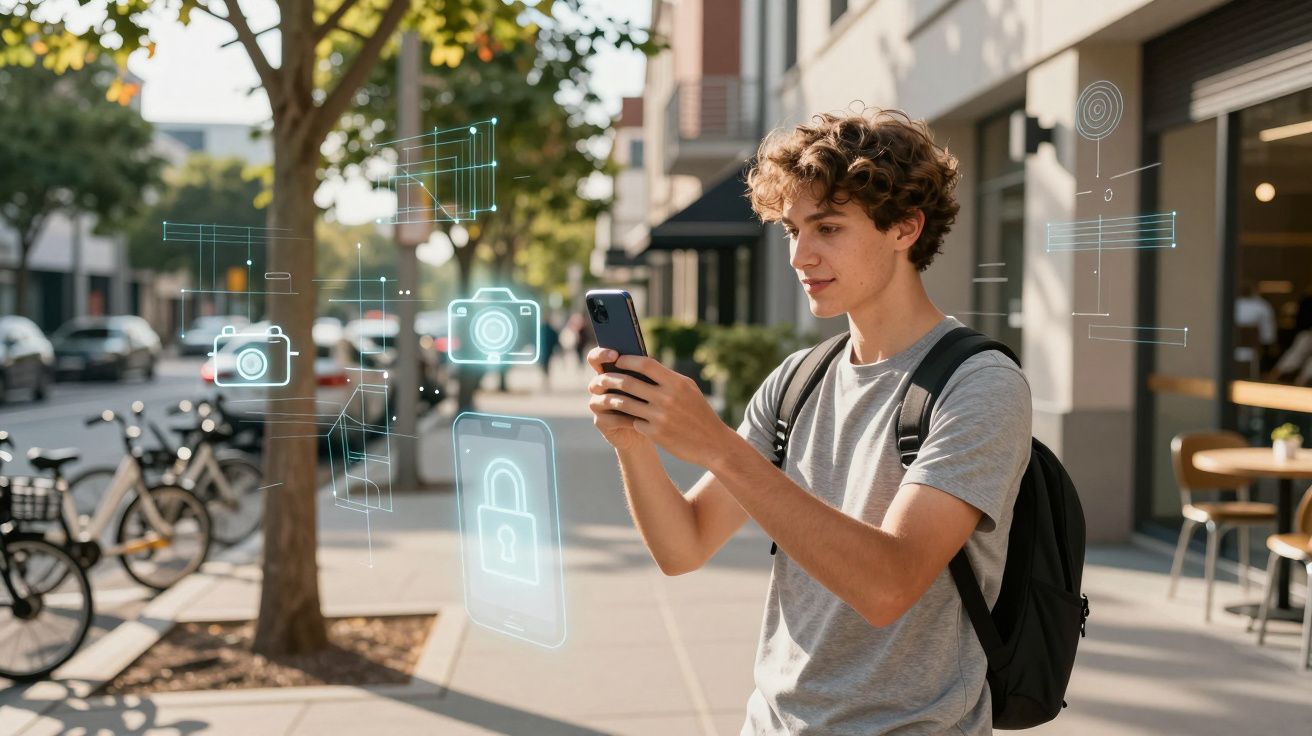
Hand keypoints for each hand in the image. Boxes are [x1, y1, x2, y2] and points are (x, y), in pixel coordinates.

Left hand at [587, 351, 731, 466]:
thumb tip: (643, 365)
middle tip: (602, 379)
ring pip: (625, 403)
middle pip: (629, 382)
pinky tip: (620, 417)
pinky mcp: (655, 433)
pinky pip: (633, 422)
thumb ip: (667, 378)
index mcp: (676, 383)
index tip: (617, 360)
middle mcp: (667, 398)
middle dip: (611, 379)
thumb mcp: (688, 390)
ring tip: (606, 397)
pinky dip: (626, 419)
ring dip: (612, 399)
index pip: (645, 364)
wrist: (713, 443)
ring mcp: (660, 416)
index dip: (627, 360)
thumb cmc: (699, 413)